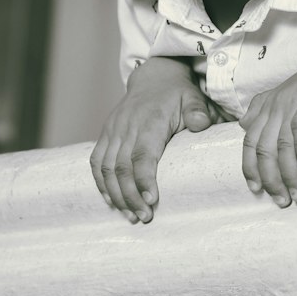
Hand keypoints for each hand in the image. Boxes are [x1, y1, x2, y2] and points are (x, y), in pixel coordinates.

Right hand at [91, 57, 224, 222]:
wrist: (154, 77)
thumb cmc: (177, 94)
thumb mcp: (192, 98)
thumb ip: (197, 112)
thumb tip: (201, 124)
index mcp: (149, 120)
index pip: (142, 154)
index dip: (144, 179)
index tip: (151, 201)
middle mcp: (127, 126)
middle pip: (121, 167)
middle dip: (130, 196)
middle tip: (144, 218)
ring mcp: (113, 130)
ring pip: (106, 168)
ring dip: (116, 195)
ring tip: (130, 216)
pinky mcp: (105, 134)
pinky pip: (96, 162)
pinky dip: (101, 184)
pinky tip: (111, 202)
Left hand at [239, 32, 296, 207]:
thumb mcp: (290, 98)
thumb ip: (265, 110)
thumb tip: (244, 125)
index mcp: (266, 106)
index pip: (249, 143)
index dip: (250, 169)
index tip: (257, 191)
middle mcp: (275, 104)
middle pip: (262, 149)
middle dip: (269, 179)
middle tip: (281, 201)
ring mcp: (292, 102)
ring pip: (280, 145)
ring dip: (288, 175)